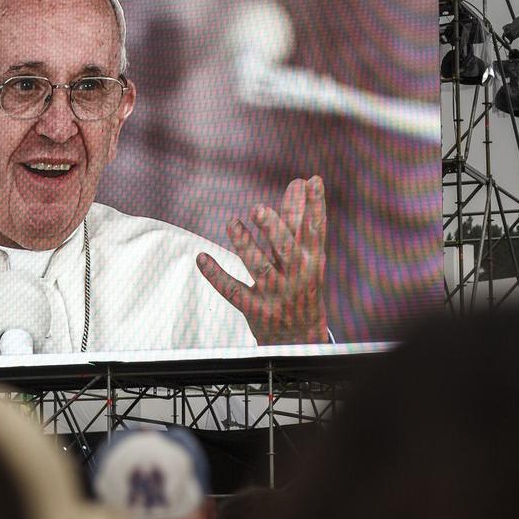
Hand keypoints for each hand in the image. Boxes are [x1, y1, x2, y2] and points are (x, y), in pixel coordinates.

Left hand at [197, 175, 330, 344]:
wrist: (300, 337)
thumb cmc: (303, 284)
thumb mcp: (308, 255)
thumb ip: (299, 219)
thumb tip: (300, 181)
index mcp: (313, 260)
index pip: (315, 230)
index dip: (316, 205)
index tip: (312, 181)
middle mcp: (296, 276)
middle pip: (286, 251)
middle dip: (273, 230)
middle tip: (258, 209)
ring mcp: (275, 293)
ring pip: (259, 268)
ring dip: (244, 245)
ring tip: (232, 223)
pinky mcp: (254, 308)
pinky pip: (233, 291)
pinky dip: (216, 275)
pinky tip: (202, 258)